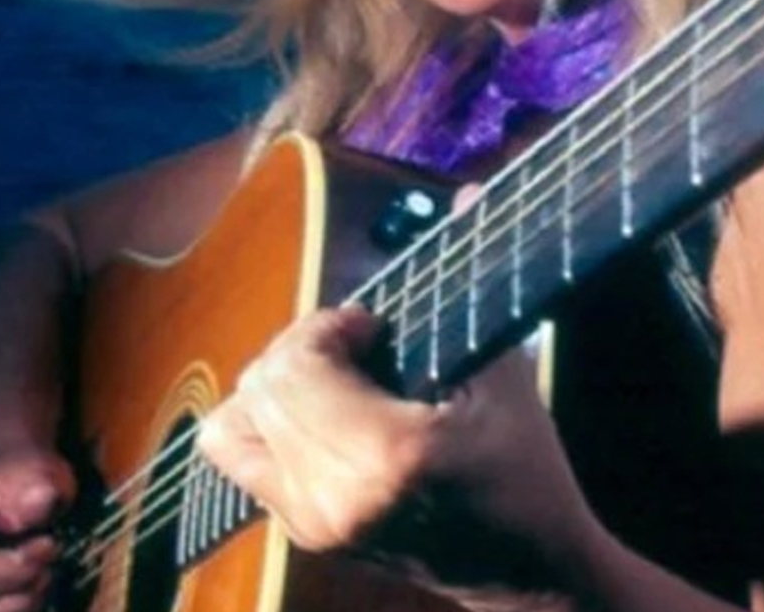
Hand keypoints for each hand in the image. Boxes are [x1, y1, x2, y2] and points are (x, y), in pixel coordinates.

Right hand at [0, 449, 73, 611]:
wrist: (16, 487)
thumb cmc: (24, 479)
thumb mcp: (38, 474)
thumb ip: (36, 489)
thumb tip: (42, 499)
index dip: (18, 570)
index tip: (51, 545)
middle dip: (17, 599)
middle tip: (47, 570)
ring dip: (16, 610)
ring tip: (40, 581)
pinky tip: (31, 594)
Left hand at [195, 303, 599, 592]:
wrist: (529, 574)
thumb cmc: (527, 470)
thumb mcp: (504, 376)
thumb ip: (472, 284)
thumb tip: (470, 190)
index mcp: (387, 456)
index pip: (294, 368)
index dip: (325, 327)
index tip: (372, 326)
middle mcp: (334, 497)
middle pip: (258, 390)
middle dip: (300, 350)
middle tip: (355, 347)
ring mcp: (311, 524)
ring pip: (234, 426)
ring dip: (274, 389)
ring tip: (331, 382)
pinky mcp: (303, 536)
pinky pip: (243, 461)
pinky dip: (271, 424)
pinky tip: (328, 417)